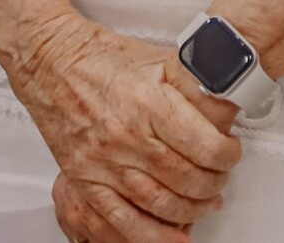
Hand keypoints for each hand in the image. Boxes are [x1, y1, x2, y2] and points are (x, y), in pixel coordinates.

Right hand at [9, 14, 239, 239]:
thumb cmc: (104, 58)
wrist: (52, 62)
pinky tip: (170, 237)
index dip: (227, 157)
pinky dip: (148, 235)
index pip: (203, 146)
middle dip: (212, 186)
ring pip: (156, 204)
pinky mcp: (83, 179)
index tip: (231, 154)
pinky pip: (117, 219)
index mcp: (149, 104)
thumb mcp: (159, 61)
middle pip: (184, 179)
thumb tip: (229, 99)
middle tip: (221, 181)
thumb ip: (191, 87)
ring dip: (189, 212)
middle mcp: (125, 137)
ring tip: (204, 206)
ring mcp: (102, 162)